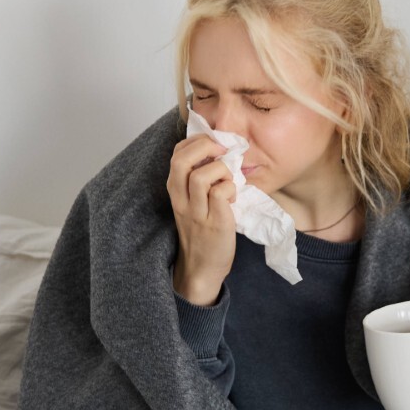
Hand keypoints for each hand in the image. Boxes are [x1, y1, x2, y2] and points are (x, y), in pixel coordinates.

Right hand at [167, 135, 238, 305]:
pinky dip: (231, 189)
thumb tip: (218, 153)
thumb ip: (198, 180)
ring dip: (221, 170)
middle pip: (181, 160)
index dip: (196, 141)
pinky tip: (234, 198)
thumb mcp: (193, 203)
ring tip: (229, 181)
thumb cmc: (202, 232)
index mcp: (175, 191)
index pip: (176, 154)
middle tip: (223, 153)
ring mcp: (196, 212)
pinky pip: (220, 193)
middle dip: (205, 147)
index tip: (214, 145)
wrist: (202, 268)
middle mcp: (181, 200)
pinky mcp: (214, 223)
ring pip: (201, 176)